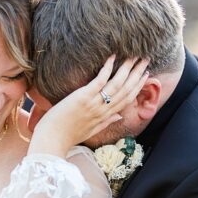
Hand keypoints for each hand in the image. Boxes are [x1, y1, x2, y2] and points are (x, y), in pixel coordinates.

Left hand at [28, 56, 148, 156]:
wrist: (52, 141)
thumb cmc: (67, 136)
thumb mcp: (90, 131)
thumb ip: (106, 122)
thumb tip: (118, 117)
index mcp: (105, 117)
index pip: (127, 99)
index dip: (138, 86)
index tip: (146, 75)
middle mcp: (103, 110)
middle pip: (126, 90)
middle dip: (137, 74)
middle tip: (145, 59)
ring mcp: (94, 104)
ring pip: (117, 84)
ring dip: (127, 69)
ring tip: (134, 56)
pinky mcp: (83, 98)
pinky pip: (99, 81)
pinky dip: (107, 69)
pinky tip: (112, 57)